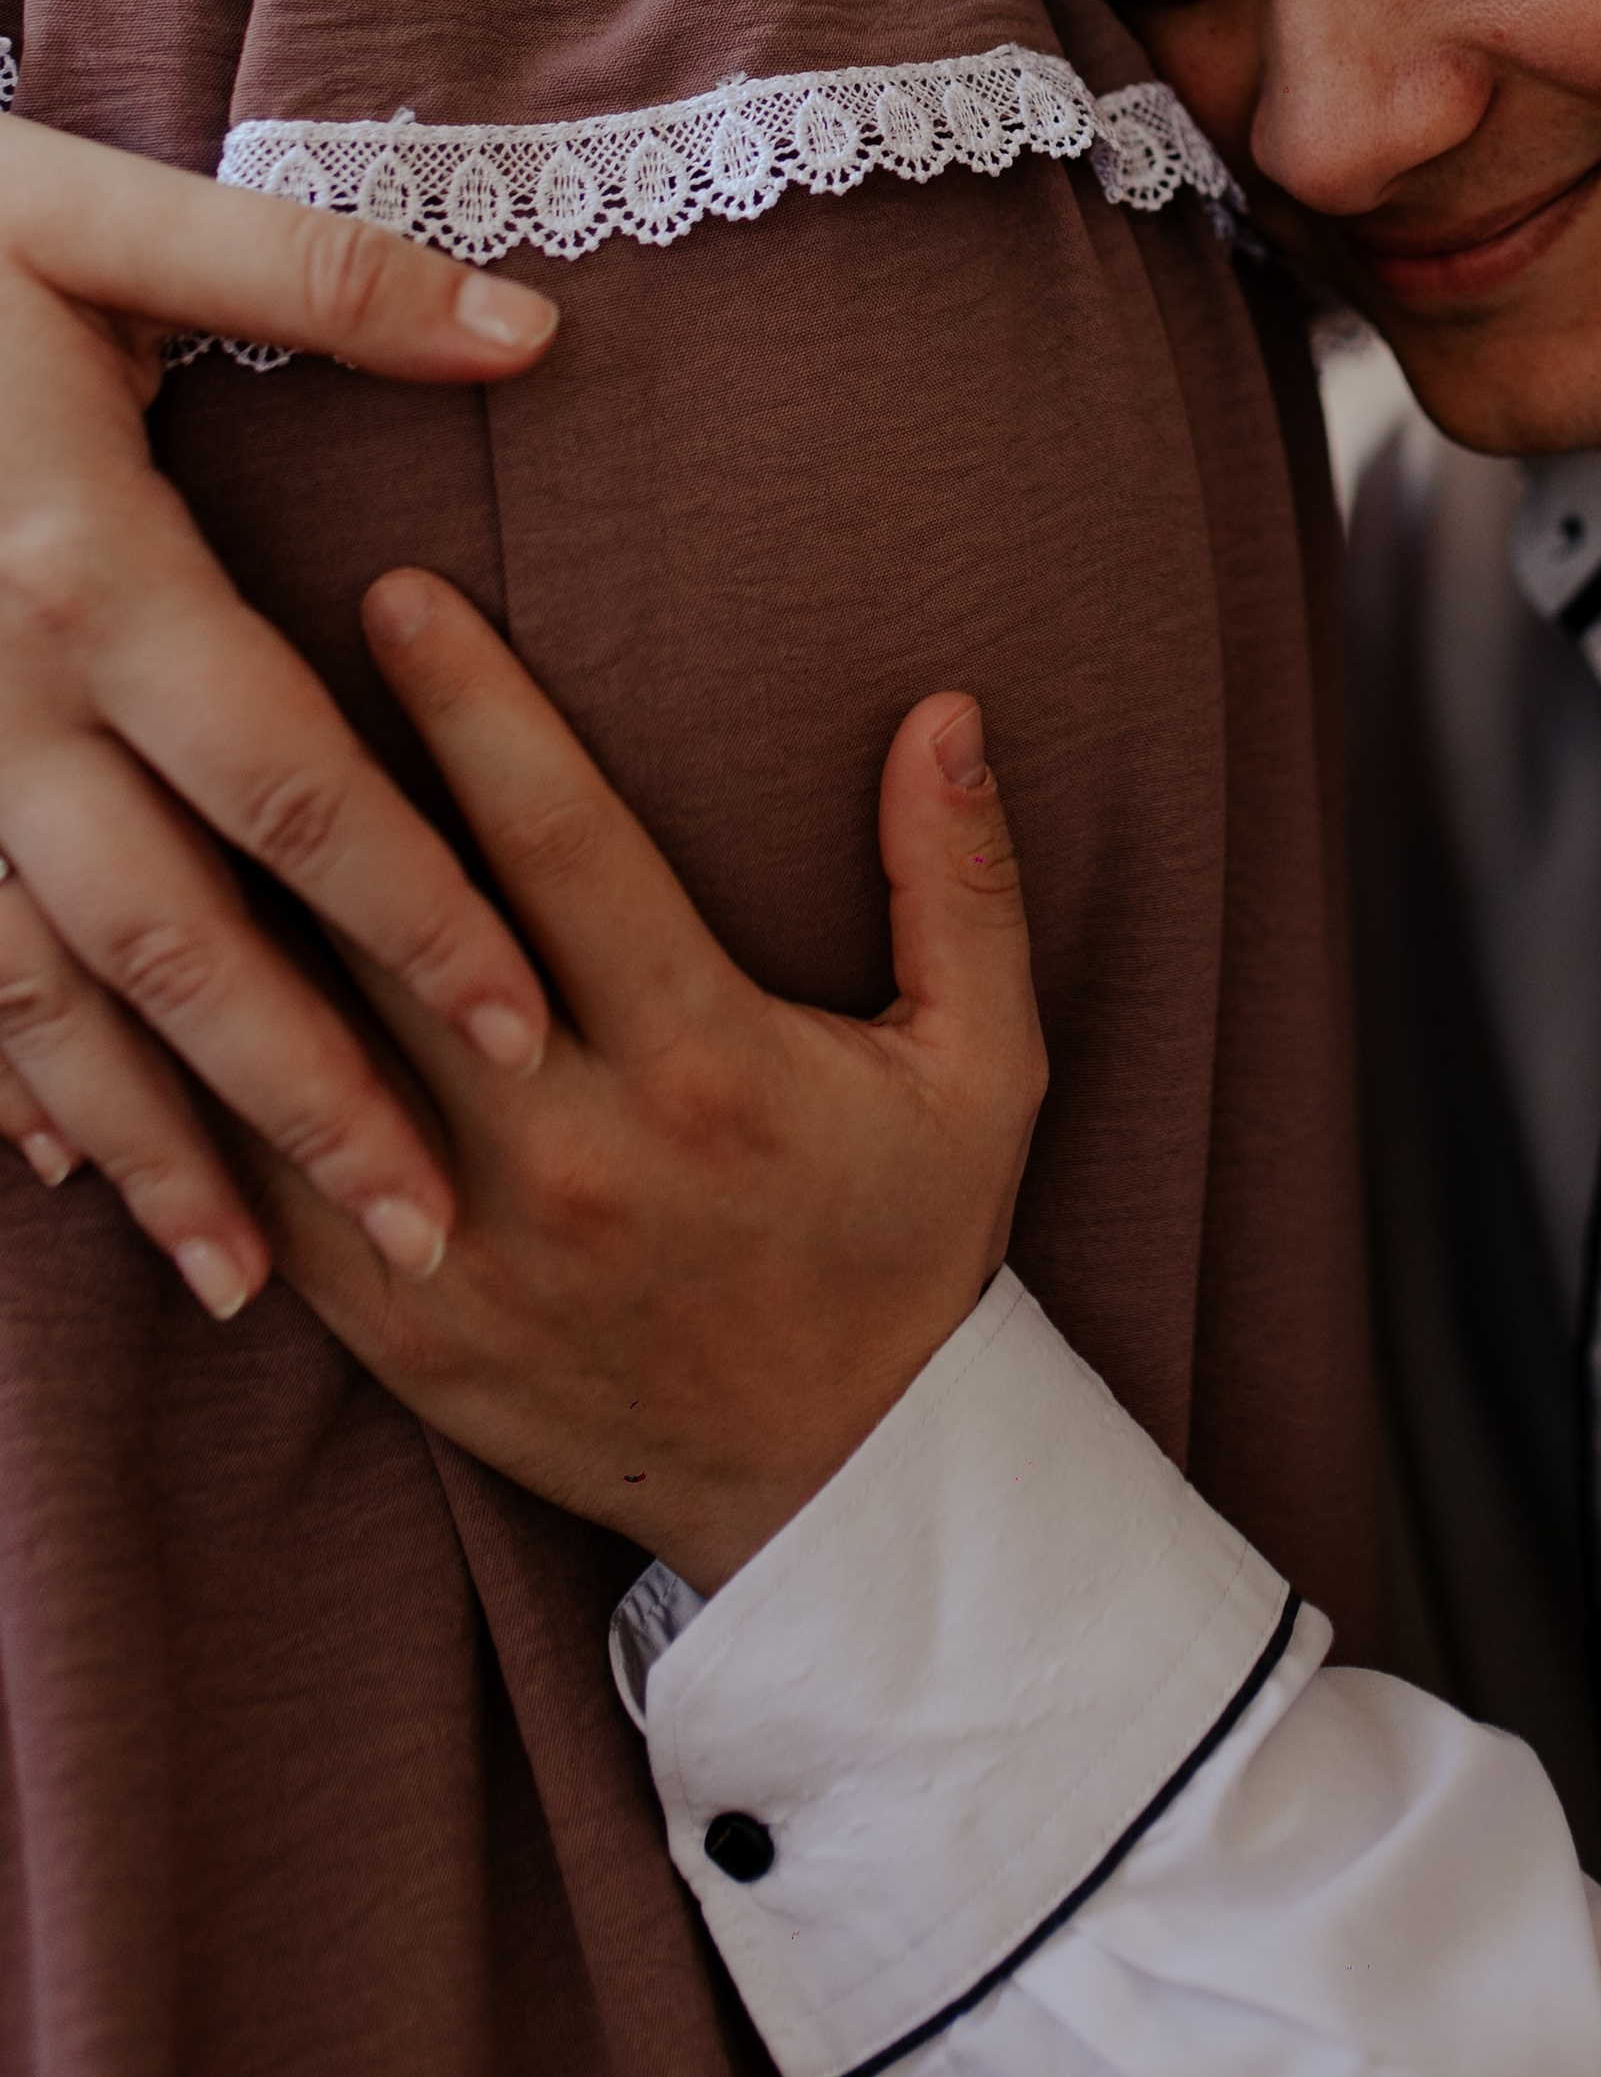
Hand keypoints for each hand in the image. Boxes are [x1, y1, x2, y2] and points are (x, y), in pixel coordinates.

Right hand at [0, 111, 560, 1315]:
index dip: (411, 909)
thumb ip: (313, 276)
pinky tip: (62, 1179)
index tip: (525, 1026)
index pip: (287, 782)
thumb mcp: (90, 219)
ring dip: (148, 1150)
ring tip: (256, 1284)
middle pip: (175, 940)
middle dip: (305, 1095)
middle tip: (428, 1232)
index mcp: (89, 573)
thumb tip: (531, 325)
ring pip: (38, 1000)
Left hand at [252, 570, 1046, 1592]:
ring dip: (223, 912)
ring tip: (154, 782)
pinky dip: (194, 1079)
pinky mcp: (394, 1325)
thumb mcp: (983, 1069)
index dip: (470, 707)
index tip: (397, 591)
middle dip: (307, 774)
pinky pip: (259, 1184)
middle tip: (224, 637)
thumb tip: (946, 713)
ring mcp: (465, 1245)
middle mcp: (569, 1150)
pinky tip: (141, 975)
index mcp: (704, 1064)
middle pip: (394, 928)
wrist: (835, 1485)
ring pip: (301, 1050)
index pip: (558, 844)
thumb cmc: (907, 1247)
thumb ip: (960, 886)